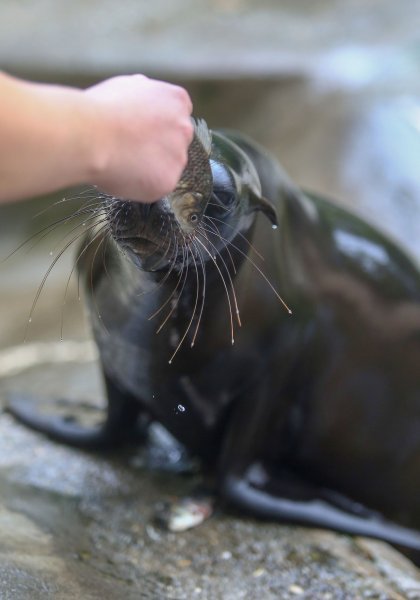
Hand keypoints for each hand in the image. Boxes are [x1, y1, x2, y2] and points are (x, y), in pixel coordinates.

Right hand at [84, 75, 193, 201]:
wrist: (91, 135)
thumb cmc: (102, 109)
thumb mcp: (126, 85)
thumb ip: (144, 95)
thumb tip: (143, 97)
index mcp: (177, 101)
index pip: (176, 117)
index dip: (156, 126)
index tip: (141, 131)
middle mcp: (184, 129)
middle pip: (175, 142)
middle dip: (156, 147)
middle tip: (129, 148)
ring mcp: (179, 157)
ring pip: (166, 167)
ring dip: (149, 167)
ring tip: (121, 160)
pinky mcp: (168, 181)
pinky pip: (155, 186)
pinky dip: (140, 185)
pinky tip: (122, 173)